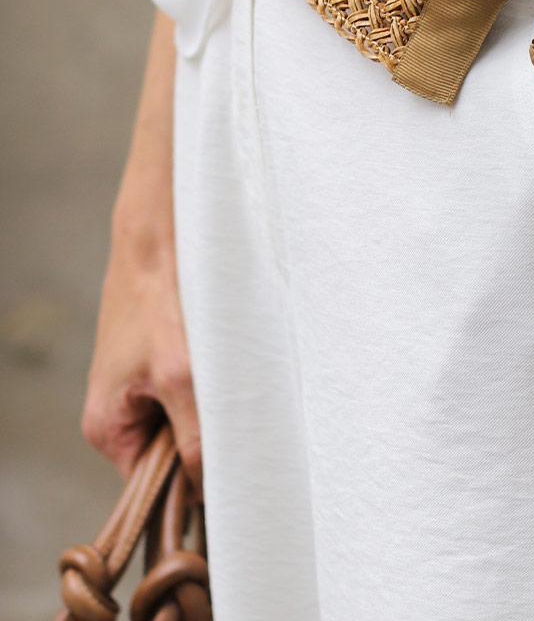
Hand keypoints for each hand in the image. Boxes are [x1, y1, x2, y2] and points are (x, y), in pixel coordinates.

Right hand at [81, 200, 201, 497]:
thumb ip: (195, 438)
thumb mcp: (181, 377)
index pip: (153, 488)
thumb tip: (208, 490)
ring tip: (230, 375)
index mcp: (109, 429)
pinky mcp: (163, 357)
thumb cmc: (161, 299)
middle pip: (173, 452)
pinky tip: (228, 355)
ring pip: (191, 416)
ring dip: (214, 404)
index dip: (191, 487)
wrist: (163, 233)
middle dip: (207, 437)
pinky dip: (214, 377)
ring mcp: (142, 383)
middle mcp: (120, 412)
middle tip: (235, 414)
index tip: (230, 477)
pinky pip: (195, 386)